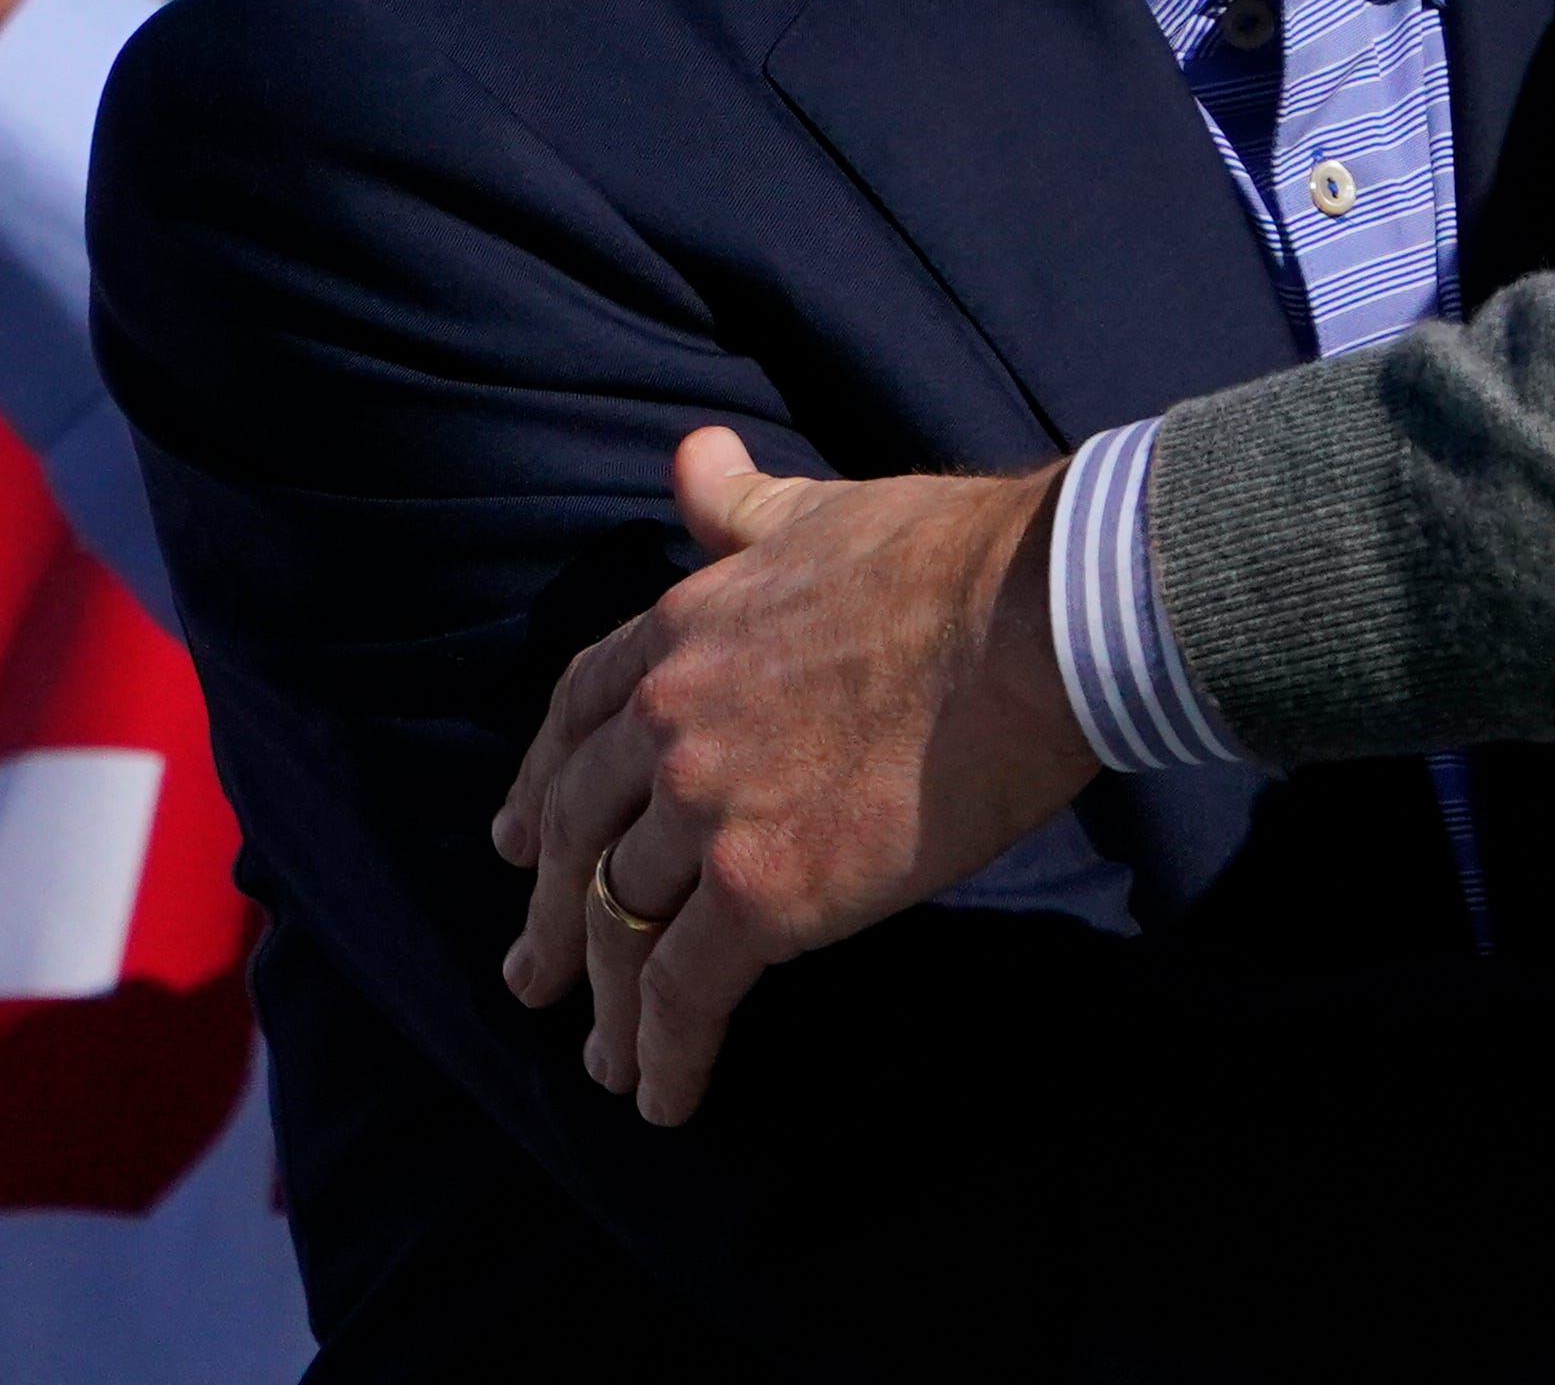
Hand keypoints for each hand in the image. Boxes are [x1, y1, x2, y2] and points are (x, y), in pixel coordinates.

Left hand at [492, 431, 1096, 1123]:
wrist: (1035, 614)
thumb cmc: (954, 555)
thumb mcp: (820, 511)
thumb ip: (742, 506)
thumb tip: (694, 456)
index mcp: (680, 628)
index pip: (576, 714)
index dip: (541, 784)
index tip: (520, 841)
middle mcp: (670, 719)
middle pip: (580, 833)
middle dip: (550, 910)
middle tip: (532, 973)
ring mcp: (709, 808)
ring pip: (623, 923)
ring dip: (607, 1002)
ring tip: (603, 1058)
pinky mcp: (767, 893)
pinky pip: (688, 992)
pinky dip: (665, 1054)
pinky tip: (663, 1097)